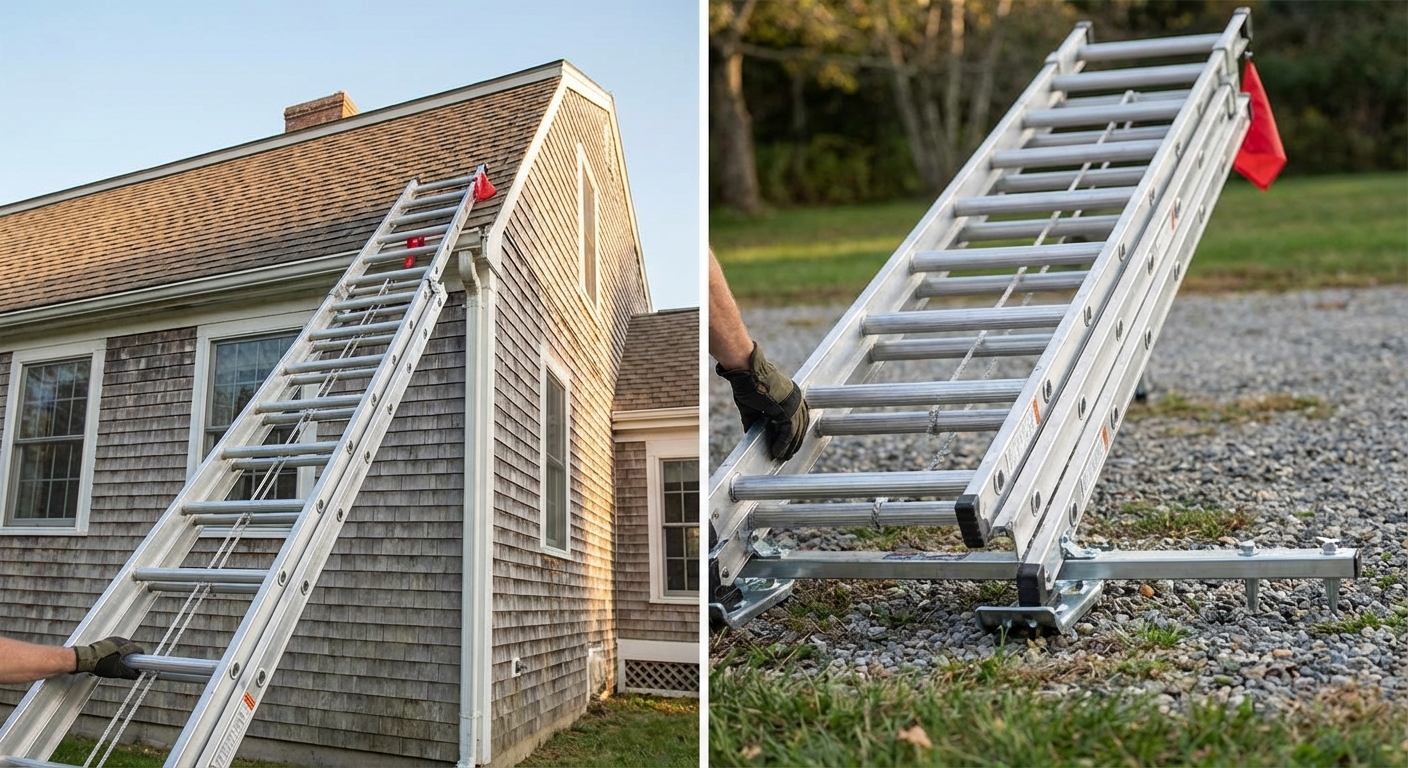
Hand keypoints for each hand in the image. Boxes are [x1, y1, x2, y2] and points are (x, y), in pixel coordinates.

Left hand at [72, 636, 144, 679]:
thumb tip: (138, 675)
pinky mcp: (107, 640)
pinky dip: (116, 650)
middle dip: (131, 655)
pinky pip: (116, 645)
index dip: (140, 657)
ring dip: (123, 652)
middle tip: (127, 664)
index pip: (139, 650)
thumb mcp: (117, 671)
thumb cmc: (101, 664)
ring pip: (123, 646)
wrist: (85, 658)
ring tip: (117, 662)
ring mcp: (114, 639)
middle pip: (131, 647)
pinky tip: (110, 658)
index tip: (139, 662)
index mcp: (126, 647)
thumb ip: (129, 673)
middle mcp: (121, 641)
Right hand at [717, 343, 809, 460]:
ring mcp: (794, 403)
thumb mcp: (752, 406)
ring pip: (797, 431)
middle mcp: (796, 398)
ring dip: (790, 446)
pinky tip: (777, 452)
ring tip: (782, 457)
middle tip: (787, 456)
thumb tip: (752, 435)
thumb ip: (755, 421)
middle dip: (794, 443)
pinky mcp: (787, 408)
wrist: (745, 371)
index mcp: (791, 395)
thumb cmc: (747, 384)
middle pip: (801, 426)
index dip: (794, 434)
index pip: (798, 418)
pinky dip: (783, 443)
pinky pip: (789, 431)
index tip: (789, 446)